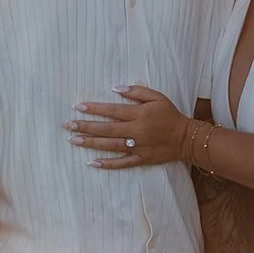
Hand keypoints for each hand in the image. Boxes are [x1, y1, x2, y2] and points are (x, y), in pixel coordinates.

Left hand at [64, 86, 191, 167]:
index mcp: (139, 114)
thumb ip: (137, 92)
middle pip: (106, 129)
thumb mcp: (157, 97)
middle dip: (85, 127)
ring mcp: (137, 147)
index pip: (112, 111)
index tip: (78, 107)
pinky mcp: (140, 159)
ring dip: (90, 143)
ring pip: (110, 145)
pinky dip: (107, 164)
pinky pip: (121, 163)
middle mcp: (135, 131)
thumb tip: (116, 89)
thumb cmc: (170, 114)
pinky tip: (92, 163)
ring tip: (73, 140)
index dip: (94, 109)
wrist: (186, 138)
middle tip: (68, 126)